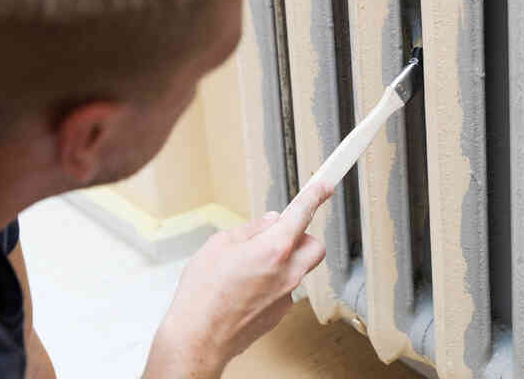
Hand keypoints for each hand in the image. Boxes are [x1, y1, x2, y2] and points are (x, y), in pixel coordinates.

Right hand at [142, 181, 329, 378]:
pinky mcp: (280, 313)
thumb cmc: (203, 294)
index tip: (325, 185)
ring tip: (249, 267)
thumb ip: (251, 230)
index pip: (302, 214)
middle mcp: (288, 272)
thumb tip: (270, 222)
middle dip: (302, 237)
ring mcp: (287, 295)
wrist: (198, 338)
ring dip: (284, 261)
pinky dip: (272, 282)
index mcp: (274, 249)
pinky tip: (246, 288)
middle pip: (314, 246)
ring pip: (299, 268)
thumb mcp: (219, 245)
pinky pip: (285, 288)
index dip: (316, 195)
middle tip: (277, 236)